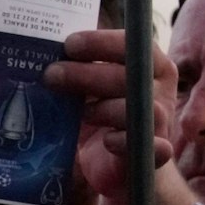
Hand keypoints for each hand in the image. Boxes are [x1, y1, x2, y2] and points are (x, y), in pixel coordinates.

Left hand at [45, 29, 176, 197]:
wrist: (117, 162)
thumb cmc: (103, 112)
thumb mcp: (92, 85)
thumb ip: (81, 66)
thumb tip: (43, 49)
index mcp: (149, 63)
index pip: (130, 43)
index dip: (100, 42)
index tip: (68, 45)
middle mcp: (160, 88)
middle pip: (128, 74)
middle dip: (85, 73)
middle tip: (51, 75)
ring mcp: (161, 120)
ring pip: (134, 107)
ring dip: (102, 108)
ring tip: (81, 114)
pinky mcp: (156, 151)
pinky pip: (146, 143)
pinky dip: (124, 140)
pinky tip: (107, 140)